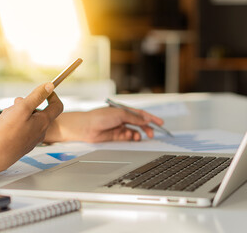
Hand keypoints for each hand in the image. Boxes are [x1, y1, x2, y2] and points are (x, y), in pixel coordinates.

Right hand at [0, 83, 62, 173]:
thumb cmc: (8, 132)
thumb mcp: (22, 108)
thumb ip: (37, 96)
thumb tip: (50, 86)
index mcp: (44, 122)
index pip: (57, 106)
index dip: (52, 95)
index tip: (44, 90)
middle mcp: (41, 132)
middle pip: (40, 112)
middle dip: (29, 104)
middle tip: (16, 102)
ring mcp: (32, 139)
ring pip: (30, 120)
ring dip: (20, 113)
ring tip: (8, 115)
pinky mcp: (23, 144)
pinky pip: (23, 129)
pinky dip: (16, 123)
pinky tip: (5, 126)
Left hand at [44, 107, 164, 142]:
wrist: (86, 128)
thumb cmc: (99, 117)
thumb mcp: (120, 114)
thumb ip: (134, 118)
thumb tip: (146, 119)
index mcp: (123, 110)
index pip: (140, 113)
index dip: (151, 117)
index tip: (160, 123)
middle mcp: (121, 118)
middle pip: (138, 123)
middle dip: (147, 128)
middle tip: (153, 133)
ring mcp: (118, 127)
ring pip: (134, 131)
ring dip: (139, 133)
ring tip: (140, 136)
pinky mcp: (115, 136)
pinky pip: (127, 137)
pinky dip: (131, 137)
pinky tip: (131, 137)